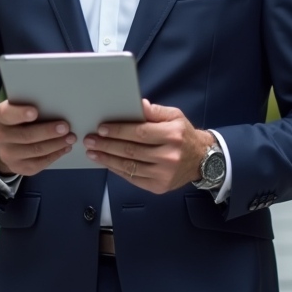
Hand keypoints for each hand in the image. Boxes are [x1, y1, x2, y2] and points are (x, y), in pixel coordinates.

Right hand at [0, 100, 75, 176]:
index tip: (35, 111)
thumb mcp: (17, 109)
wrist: (5, 143)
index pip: (7, 114)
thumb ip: (28, 105)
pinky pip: (39, 163)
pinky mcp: (18, 167)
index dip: (20, 113)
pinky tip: (65, 148)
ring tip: (70, 138)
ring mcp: (7, 155)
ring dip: (56, 144)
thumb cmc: (17, 119)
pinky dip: (55, 155)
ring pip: (35, 150)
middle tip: (65, 127)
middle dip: (47, 131)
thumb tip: (54, 103)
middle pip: (26, 135)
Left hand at [83, 99, 213, 193]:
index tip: (101, 128)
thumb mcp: (174, 116)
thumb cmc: (183, 135)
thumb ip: (154, 111)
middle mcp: (169, 156)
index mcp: (172, 135)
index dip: (118, 131)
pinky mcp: (158, 187)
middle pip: (131, 150)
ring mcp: (163, 174)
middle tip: (90, 140)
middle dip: (107, 145)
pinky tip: (106, 163)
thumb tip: (137, 104)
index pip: (139, 133)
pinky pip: (132, 178)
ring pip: (129, 166)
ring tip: (92, 153)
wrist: (201, 159)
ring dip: (107, 159)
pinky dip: (117, 170)